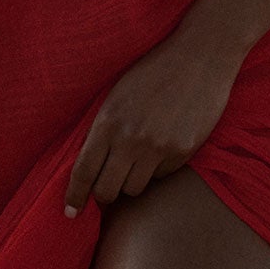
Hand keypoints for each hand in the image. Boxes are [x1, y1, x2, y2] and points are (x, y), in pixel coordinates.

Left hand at [63, 32, 239, 215]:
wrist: (199, 56)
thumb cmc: (154, 70)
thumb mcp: (117, 94)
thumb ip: (103, 128)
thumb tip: (90, 165)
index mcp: (108, 122)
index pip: (83, 171)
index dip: (75, 196)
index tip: (70, 212)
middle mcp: (131, 139)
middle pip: (108, 190)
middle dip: (103, 195)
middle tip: (105, 192)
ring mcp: (158, 147)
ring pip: (134, 188)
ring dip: (131, 181)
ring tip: (136, 163)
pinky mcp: (182, 151)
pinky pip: (162, 175)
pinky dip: (158, 169)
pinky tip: (162, 146)